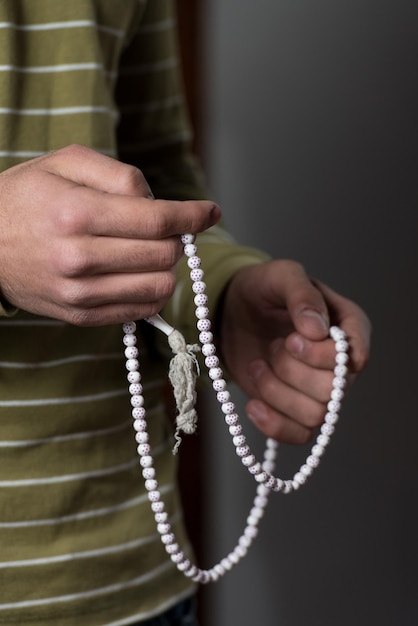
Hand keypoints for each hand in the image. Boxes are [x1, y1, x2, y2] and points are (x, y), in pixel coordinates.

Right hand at [0, 145, 219, 324]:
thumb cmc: (27, 197)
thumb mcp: (66, 163)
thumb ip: (119, 174)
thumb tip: (160, 201)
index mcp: (77, 213)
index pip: (158, 220)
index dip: (193, 215)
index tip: (210, 211)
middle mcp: (79, 258)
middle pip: (164, 255)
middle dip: (177, 238)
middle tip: (167, 228)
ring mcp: (79, 292)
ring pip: (159, 287)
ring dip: (166, 267)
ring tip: (150, 251)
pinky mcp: (80, 315)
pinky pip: (139, 311)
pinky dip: (150, 291)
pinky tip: (138, 273)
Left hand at [219, 260, 370, 444]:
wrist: (231, 312)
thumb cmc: (263, 289)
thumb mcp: (279, 276)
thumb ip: (301, 294)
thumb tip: (318, 329)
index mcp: (348, 326)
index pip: (354, 357)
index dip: (321, 356)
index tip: (291, 338)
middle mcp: (340, 362)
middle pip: (331, 390)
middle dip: (292, 370)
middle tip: (273, 346)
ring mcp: (318, 388)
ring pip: (314, 414)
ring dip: (276, 392)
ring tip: (257, 365)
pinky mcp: (294, 408)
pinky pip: (298, 435)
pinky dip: (273, 424)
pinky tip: (252, 404)